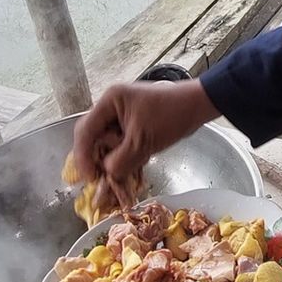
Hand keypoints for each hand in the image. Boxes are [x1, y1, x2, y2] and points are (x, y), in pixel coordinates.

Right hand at [72, 79, 217, 200]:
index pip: (85, 130)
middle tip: (100, 180)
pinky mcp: (134, 126)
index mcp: (109, 102)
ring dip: (113, 161)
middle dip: (97, 160)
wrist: (198, 106)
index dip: (83, 156)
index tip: (90, 178)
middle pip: (94, 138)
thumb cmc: (171, 115)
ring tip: (119, 177)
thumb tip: (108, 174)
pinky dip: (125, 159)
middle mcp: (112, 107)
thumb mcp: (143, 141)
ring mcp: (123, 117)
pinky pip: (122, 145)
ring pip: (108, 144)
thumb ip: (121, 160)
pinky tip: (131, 171)